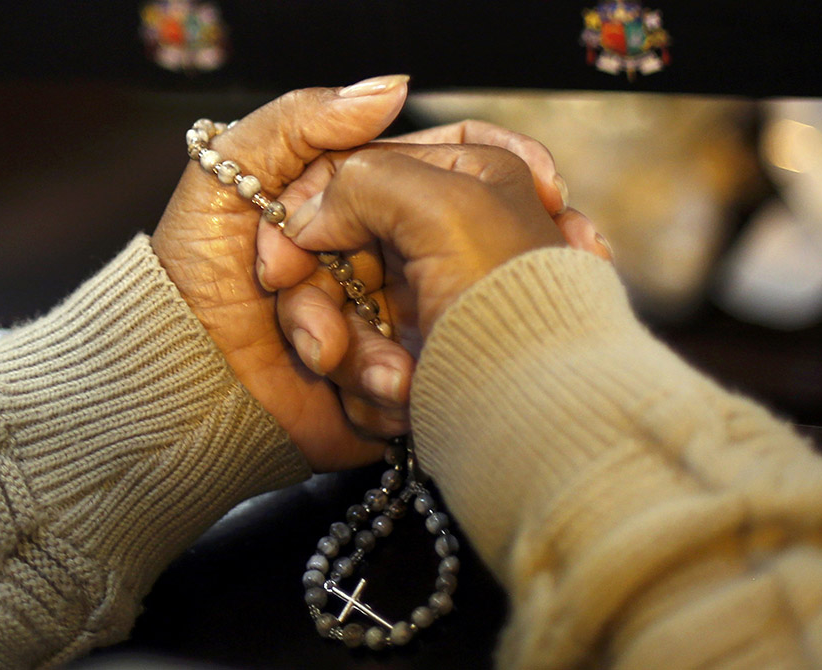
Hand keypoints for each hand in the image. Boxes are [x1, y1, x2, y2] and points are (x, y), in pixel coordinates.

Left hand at [151, 78, 576, 469]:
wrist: (176, 381)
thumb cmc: (191, 272)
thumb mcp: (227, 176)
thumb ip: (302, 122)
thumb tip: (394, 87)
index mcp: (356, 207)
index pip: (438, 178)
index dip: (497, 179)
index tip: (547, 191)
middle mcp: (381, 261)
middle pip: (445, 259)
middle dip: (441, 284)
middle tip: (406, 303)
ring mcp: (386, 324)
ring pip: (433, 326)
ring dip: (388, 347)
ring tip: (334, 360)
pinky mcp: (382, 386)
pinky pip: (414, 384)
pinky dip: (386, 390)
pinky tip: (353, 389)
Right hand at [268, 143, 612, 436]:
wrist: (541, 409)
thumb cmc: (507, 302)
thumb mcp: (444, 209)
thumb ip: (365, 181)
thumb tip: (310, 216)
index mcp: (467, 177)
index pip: (362, 169)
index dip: (313, 209)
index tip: (280, 261)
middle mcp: (448, 231)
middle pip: (343, 249)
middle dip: (326, 306)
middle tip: (323, 346)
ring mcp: (430, 294)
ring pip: (343, 310)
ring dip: (358, 355)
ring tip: (397, 382)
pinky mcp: (420, 349)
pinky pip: (362, 356)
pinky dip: (374, 384)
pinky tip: (407, 393)